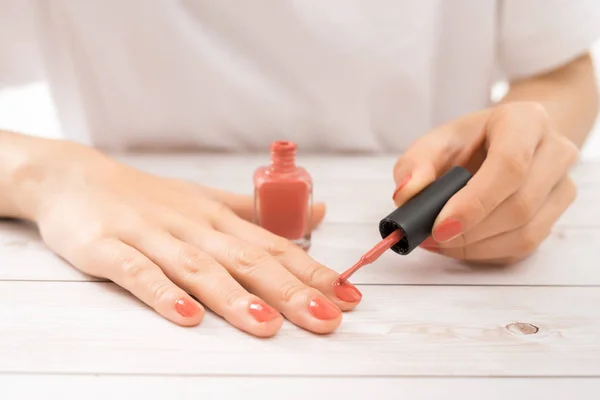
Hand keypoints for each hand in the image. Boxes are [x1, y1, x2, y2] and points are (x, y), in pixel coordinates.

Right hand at [21, 142, 361, 336]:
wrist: (75, 177)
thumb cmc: (147, 197)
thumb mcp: (206, 201)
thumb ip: (258, 213)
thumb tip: (316, 215)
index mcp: (218, 219)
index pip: (275, 246)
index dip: (313, 272)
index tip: (348, 296)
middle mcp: (193, 226)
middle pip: (247, 261)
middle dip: (290, 292)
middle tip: (326, 318)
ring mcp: (151, 237)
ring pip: (200, 268)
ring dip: (234, 298)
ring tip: (267, 327)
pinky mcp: (109, 248)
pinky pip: (139, 273)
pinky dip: (163, 295)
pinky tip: (188, 318)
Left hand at [392, 102, 578, 264]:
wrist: (503, 143)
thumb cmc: (469, 142)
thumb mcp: (436, 142)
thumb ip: (414, 164)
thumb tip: (406, 194)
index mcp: (525, 121)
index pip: (509, 166)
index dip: (475, 202)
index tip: (440, 226)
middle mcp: (554, 151)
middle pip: (519, 205)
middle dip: (470, 231)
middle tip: (431, 238)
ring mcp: (562, 185)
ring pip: (525, 232)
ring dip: (476, 246)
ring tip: (440, 242)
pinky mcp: (556, 215)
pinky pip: (523, 247)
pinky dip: (485, 252)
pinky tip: (459, 244)